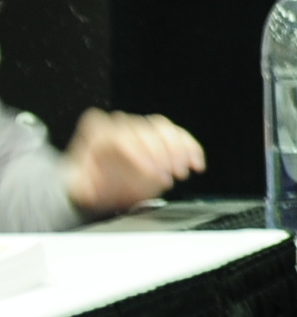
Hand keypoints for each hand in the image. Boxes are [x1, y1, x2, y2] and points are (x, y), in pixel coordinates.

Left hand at [64, 108, 206, 216]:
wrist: (98, 183)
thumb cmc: (90, 186)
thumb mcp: (81, 190)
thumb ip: (84, 188)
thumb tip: (90, 188)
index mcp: (99, 135)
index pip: (122, 136)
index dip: (139, 154)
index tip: (150, 173)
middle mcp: (121, 126)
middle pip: (146, 131)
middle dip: (161, 155)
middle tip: (168, 177)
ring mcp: (141, 127)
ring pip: (163, 128)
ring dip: (178, 151)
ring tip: (181, 172)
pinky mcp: (157, 133)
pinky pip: (177, 133)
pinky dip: (190, 148)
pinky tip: (195, 164)